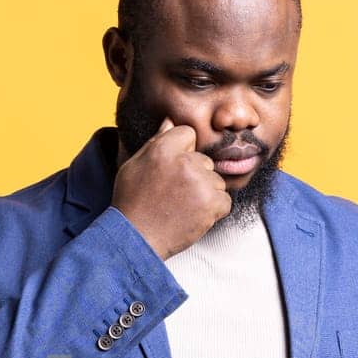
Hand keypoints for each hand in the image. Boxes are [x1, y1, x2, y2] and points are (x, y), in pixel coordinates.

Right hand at [111, 118, 230, 260]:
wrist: (136, 237)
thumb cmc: (132, 202)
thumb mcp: (135, 165)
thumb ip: (156, 141)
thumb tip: (170, 120)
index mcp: (163, 148)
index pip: (188, 134)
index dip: (181, 152)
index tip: (171, 171)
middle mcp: (185, 162)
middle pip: (204, 160)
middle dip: (194, 174)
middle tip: (173, 194)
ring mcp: (201, 183)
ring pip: (215, 180)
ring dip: (204, 193)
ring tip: (181, 206)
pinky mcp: (212, 203)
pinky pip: (224, 200)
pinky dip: (213, 210)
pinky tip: (192, 215)